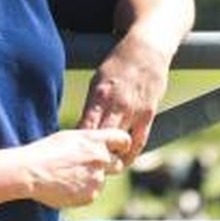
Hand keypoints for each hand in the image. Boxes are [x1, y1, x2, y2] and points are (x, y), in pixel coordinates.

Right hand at [21, 128, 130, 208]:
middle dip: (107, 166)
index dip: (121, 146)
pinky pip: (91, 193)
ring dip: (90, 180)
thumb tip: (98, 148)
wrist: (32, 171)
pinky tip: (64, 186)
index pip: (124, 140)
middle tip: (87, 166)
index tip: (116, 150)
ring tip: (67, 176)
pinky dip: (81, 191)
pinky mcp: (91, 195)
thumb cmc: (45, 151)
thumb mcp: (69, 138)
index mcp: (95, 140)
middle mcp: (100, 158)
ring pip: (101, 180)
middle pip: (117, 164)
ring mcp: (97, 178)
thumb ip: (89, 143)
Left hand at [78, 37, 169, 164]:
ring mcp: (134, 111)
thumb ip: (92, 104)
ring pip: (121, 143)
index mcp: (99, 95)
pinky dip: (132, 153)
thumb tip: (81, 127)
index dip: (78, 144)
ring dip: (113, 158)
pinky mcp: (149, 114)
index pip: (86, 126)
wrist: (146, 51)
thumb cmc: (117, 65)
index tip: (70, 156)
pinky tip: (124, 161)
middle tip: (85, 170)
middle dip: (94, 155)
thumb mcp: (98, 80)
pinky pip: (140, 140)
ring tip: (104, 170)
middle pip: (102, 139)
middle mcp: (116, 105)